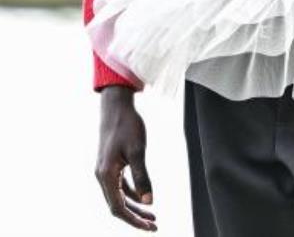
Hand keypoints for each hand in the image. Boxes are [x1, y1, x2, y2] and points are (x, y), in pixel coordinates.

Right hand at [95, 86, 157, 230]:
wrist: (116, 105)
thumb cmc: (127, 125)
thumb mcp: (137, 151)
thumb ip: (142, 177)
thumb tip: (149, 201)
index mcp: (106, 175)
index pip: (118, 208)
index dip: (134, 220)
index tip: (149, 227)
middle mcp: (102, 176)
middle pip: (117, 206)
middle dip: (135, 217)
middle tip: (154, 225)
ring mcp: (105, 170)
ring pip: (119, 196)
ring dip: (135, 206)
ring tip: (152, 215)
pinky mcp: (110, 164)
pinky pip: (120, 185)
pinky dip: (132, 193)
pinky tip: (144, 197)